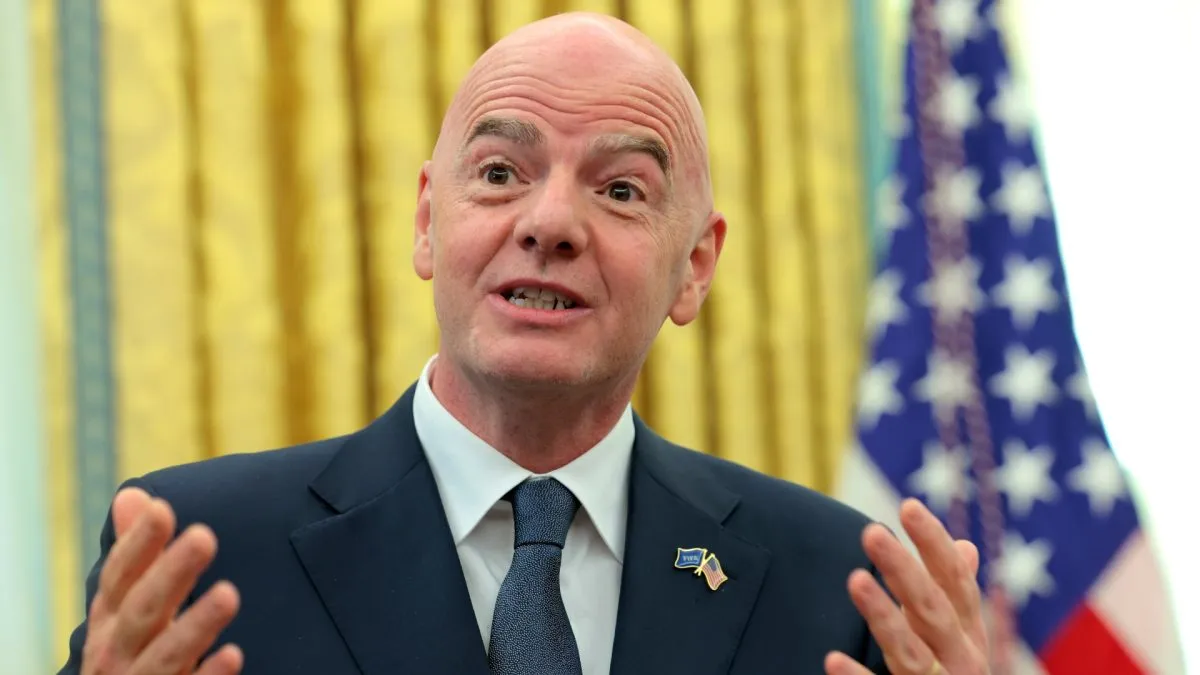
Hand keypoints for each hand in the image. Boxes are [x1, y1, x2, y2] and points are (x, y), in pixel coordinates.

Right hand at [82, 487, 242, 674]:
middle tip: (205, 537)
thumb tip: (133, 494)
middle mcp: (115, 651)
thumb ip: (135, 554)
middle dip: (170, 574)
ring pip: (164, 654)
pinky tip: (233, 654)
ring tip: (229, 594)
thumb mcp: (123, 606)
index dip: (138, 543)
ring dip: (195, 625)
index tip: (162, 509)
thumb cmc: (128, 652)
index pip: (120, 576)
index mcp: (108, 619)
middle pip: (142, 609)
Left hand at [826, 498, 988, 674]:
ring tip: (854, 580)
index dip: (934, 544)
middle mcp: (960, 660)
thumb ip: (956, 595)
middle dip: (904, 569)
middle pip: (932, 609)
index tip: (908, 505)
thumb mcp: (961, 639)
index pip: (955, 582)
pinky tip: (832, 660)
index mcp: (968, 635)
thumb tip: (966, 547)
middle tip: (870, 531)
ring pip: (910, 651)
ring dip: (884, 616)